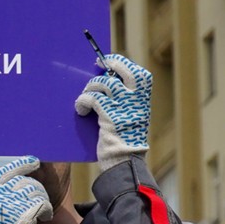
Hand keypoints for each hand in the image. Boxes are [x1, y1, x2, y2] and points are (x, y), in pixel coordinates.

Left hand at [75, 52, 152, 168]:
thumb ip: (123, 102)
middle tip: (98, 64)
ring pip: (106, 83)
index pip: (139, 74)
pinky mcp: (111, 117)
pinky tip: (81, 109)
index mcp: (143, 101)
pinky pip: (93, 98)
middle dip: (111, 63)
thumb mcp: (129, 118)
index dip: (123, 64)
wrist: (124, 162)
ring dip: (91, 86)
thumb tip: (106, 81)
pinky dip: (83, 101)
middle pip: (127, 71)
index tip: (109, 61)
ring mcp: (125, 108)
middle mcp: (137, 102)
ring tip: (86, 95)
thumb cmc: (122, 141)